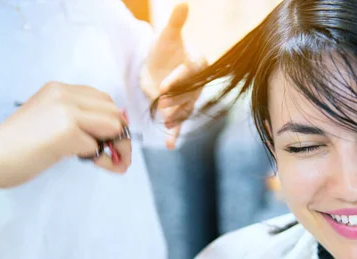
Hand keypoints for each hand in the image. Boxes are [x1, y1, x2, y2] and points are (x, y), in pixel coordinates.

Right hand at [0, 82, 131, 188]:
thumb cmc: (15, 147)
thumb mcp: (48, 122)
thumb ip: (77, 120)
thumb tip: (116, 128)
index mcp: (59, 90)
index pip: (103, 100)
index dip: (113, 122)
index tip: (111, 142)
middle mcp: (65, 95)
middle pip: (113, 112)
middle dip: (121, 136)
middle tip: (119, 158)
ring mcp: (67, 112)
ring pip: (114, 126)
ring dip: (118, 147)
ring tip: (112, 164)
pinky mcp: (67, 132)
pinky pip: (99, 146)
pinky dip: (102, 160)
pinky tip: (97, 166)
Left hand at [141, 2, 207, 148]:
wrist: (158, 65)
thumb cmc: (165, 48)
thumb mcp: (168, 35)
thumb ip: (176, 22)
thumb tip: (183, 3)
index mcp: (198, 63)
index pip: (189, 72)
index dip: (177, 80)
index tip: (163, 86)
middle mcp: (197, 83)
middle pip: (188, 94)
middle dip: (174, 101)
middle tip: (160, 104)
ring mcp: (189, 99)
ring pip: (184, 110)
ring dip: (175, 117)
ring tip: (166, 124)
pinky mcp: (180, 110)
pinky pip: (180, 123)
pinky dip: (175, 135)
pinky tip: (170, 146)